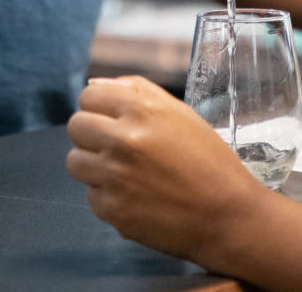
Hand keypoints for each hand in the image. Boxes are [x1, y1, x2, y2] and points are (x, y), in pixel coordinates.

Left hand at [66, 76, 264, 266]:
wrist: (227, 215)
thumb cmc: (208, 161)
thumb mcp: (180, 114)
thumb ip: (135, 91)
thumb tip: (93, 86)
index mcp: (141, 110)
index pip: (88, 98)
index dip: (99, 108)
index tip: (111, 120)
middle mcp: (123, 140)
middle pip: (76, 126)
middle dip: (92, 135)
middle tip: (117, 147)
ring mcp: (114, 176)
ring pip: (75, 162)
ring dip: (94, 166)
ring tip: (126, 173)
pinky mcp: (112, 209)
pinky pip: (92, 196)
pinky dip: (109, 198)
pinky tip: (137, 198)